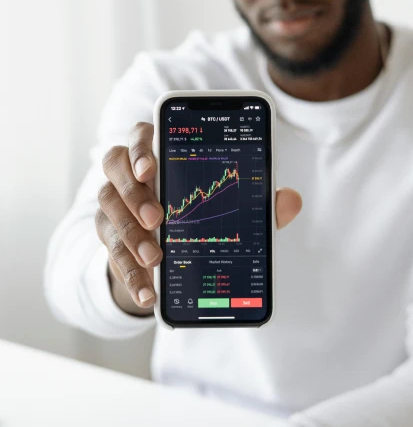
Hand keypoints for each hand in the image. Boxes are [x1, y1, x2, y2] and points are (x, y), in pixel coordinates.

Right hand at [96, 121, 301, 313]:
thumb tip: (290, 200)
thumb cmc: (202, 210)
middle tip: (156, 218)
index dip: (141, 147)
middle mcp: (128, 171)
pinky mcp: (109, 235)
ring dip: (129, 234)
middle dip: (133, 191)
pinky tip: (148, 292)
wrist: (169, 246)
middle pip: (114, 165)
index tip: (151, 168)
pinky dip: (129, 273)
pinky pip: (110, 251)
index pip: (141, 134)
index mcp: (159, 151)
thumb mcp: (234, 207)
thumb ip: (257, 201)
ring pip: (108, 207)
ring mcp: (114, 202)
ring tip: (155, 258)